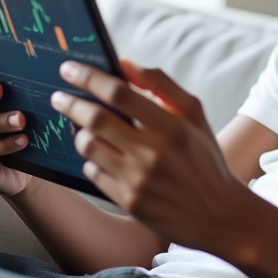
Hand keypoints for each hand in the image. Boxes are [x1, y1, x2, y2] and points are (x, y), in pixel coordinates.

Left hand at [50, 60, 255, 253]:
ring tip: (81, 126)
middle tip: (59, 95)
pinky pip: (93, 172)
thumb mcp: (194, 114)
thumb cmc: (205, 157)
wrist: (218, 214)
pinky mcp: (129, 202)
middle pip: (96, 119)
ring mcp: (139, 180)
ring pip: (88, 146)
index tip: (70, 68)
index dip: (90, 78)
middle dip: (71, 103)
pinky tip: (100, 154)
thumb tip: (125, 64)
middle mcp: (153, 153)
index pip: (120, 94)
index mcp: (172, 127)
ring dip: (79, 132)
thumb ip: (162, 85)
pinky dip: (91, 159)